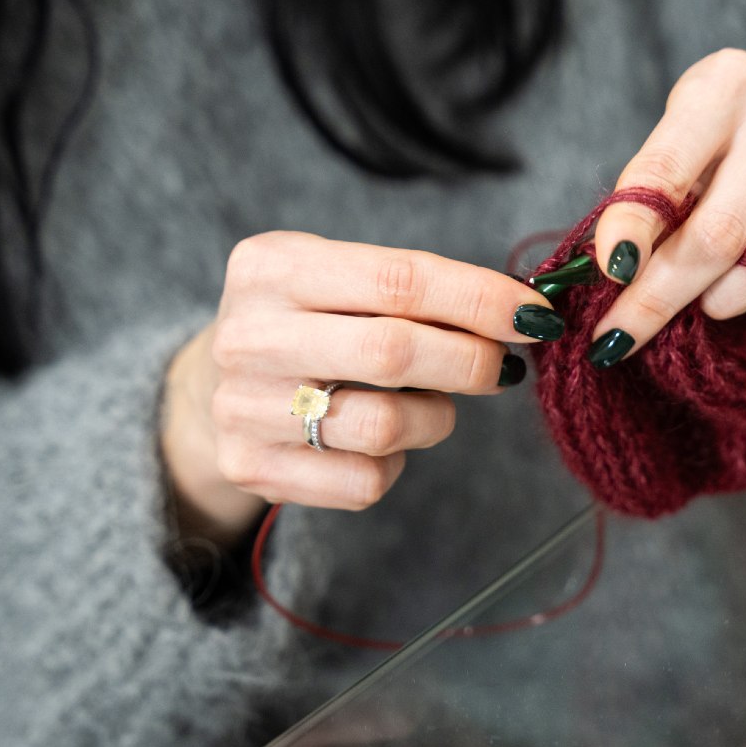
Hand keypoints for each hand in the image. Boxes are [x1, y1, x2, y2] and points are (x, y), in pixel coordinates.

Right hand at [161, 236, 557, 548]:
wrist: (210, 388)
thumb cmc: (308, 323)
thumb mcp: (340, 280)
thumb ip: (417, 290)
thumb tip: (523, 312)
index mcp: (273, 267)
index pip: (398, 279)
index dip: (479, 299)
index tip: (535, 315)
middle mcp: (249, 335)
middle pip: (392, 352)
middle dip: (471, 361)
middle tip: (502, 366)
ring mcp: (244, 407)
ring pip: (384, 426)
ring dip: (435, 418)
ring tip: (432, 404)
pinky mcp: (252, 468)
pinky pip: (364, 479)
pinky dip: (395, 464)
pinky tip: (382, 442)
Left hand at [587, 49, 745, 366]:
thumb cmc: (720, 144)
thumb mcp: (674, 148)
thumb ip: (646, 201)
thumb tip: (615, 275)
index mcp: (724, 85)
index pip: (666, 171)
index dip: (630, 230)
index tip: (608, 276)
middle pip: (718, 234)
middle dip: (661, 296)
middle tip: (622, 333)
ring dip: (718, 301)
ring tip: (701, 297)